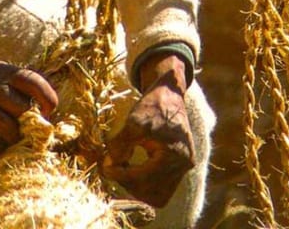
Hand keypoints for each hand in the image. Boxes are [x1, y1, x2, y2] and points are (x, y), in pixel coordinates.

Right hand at [0, 45, 57, 155]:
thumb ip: (15, 85)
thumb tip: (41, 112)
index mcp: (2, 70)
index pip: (33, 81)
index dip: (47, 97)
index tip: (48, 109)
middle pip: (23, 109)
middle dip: (27, 120)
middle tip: (25, 124)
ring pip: (9, 129)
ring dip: (14, 136)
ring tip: (12, 136)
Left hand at [102, 53, 194, 207]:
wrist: (169, 94)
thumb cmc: (152, 104)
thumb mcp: (134, 121)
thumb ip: (121, 144)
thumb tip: (110, 165)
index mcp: (176, 154)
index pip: (145, 179)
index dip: (121, 176)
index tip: (105, 166)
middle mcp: (183, 166)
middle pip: (153, 195)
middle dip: (129, 185)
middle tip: (111, 169)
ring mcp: (182, 168)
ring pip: (157, 195)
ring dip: (137, 187)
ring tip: (120, 168)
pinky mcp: (178, 167)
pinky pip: (160, 186)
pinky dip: (144, 182)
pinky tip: (130, 167)